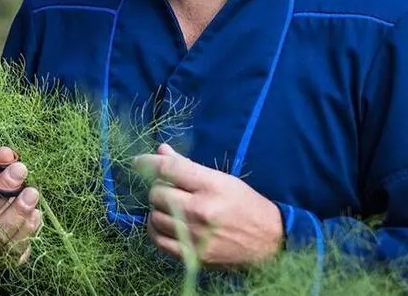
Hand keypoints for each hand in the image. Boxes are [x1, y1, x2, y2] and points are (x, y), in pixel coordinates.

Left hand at [134, 144, 282, 268]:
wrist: (270, 241)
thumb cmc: (245, 204)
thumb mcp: (222, 179)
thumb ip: (188, 166)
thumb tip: (161, 151)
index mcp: (210, 186)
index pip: (168, 169)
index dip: (147, 162)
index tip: (137, 162)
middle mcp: (201, 210)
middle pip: (156, 193)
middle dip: (158, 188)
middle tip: (168, 190)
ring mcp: (196, 236)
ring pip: (154, 216)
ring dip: (157, 210)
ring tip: (170, 208)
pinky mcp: (193, 256)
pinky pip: (158, 240)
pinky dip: (156, 230)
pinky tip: (164, 225)